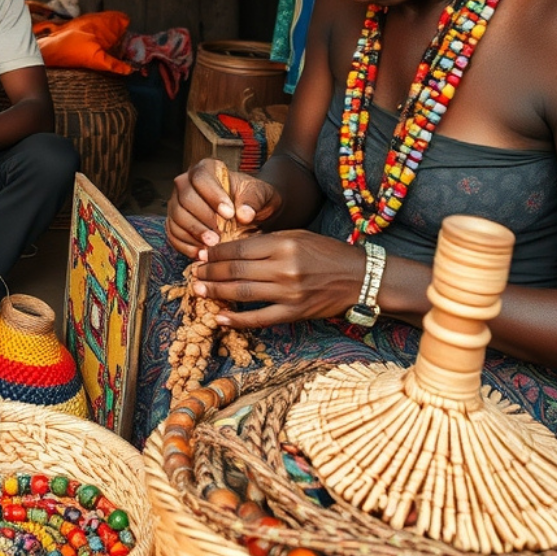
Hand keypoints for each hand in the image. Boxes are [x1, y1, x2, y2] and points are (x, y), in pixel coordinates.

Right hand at [165, 158, 282, 258]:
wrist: (249, 212)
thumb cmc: (253, 198)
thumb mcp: (260, 194)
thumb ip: (253, 200)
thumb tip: (244, 214)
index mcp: (206, 169)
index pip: (200, 178)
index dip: (212, 196)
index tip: (229, 213)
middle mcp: (186, 184)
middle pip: (185, 199)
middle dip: (202, 219)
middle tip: (219, 236)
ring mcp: (177, 204)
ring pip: (177, 217)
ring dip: (193, 234)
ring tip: (212, 247)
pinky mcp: (175, 223)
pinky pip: (173, 234)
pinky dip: (185, 246)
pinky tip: (201, 254)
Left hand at [188, 231, 366, 327]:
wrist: (361, 278)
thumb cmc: (327, 253)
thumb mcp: (297, 236)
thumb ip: (267, 241)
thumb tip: (231, 247)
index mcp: (283, 244)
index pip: (239, 248)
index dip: (216, 253)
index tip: (201, 255)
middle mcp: (284, 267)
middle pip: (235, 270)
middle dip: (210, 272)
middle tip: (194, 272)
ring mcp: (289, 292)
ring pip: (242, 292)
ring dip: (216, 292)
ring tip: (199, 290)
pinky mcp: (294, 312)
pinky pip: (259, 318)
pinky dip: (237, 319)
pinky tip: (220, 317)